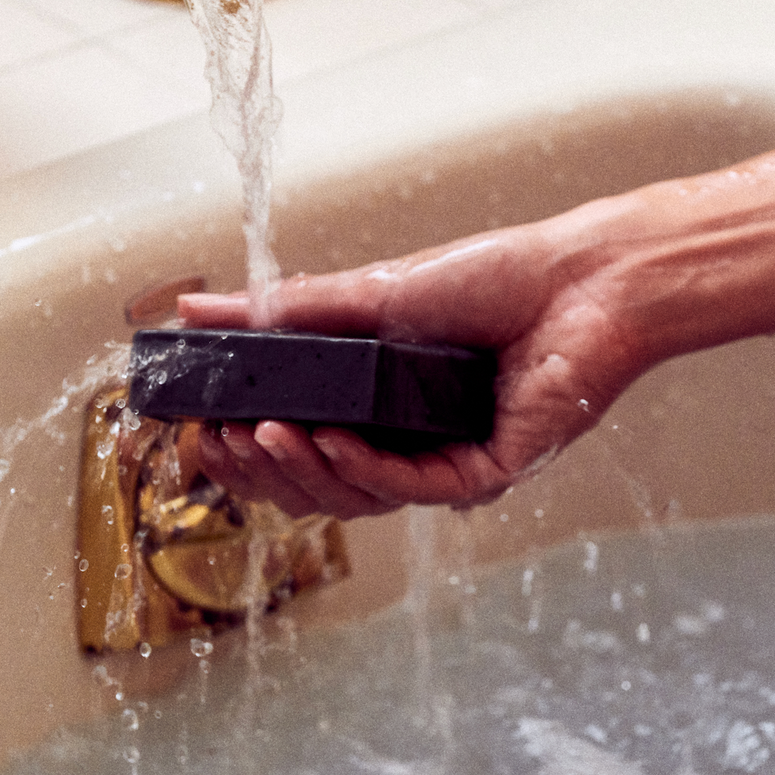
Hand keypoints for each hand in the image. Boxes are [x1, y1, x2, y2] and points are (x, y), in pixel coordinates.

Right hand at [178, 215, 645, 517]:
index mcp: (382, 409)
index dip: (248, 454)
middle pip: (320, 487)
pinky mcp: (489, 472)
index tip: (201, 433)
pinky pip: (413, 486)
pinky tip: (330, 440)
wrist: (579, 276)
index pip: (301, 451)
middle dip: (262, 471)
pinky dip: (363, 467)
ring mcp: (449, 462)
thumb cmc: (493, 278)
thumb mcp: (370, 292)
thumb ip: (285, 310)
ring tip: (261, 435)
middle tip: (220, 439)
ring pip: (359, 498)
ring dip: (304, 470)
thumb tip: (195, 308)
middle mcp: (413, 444)